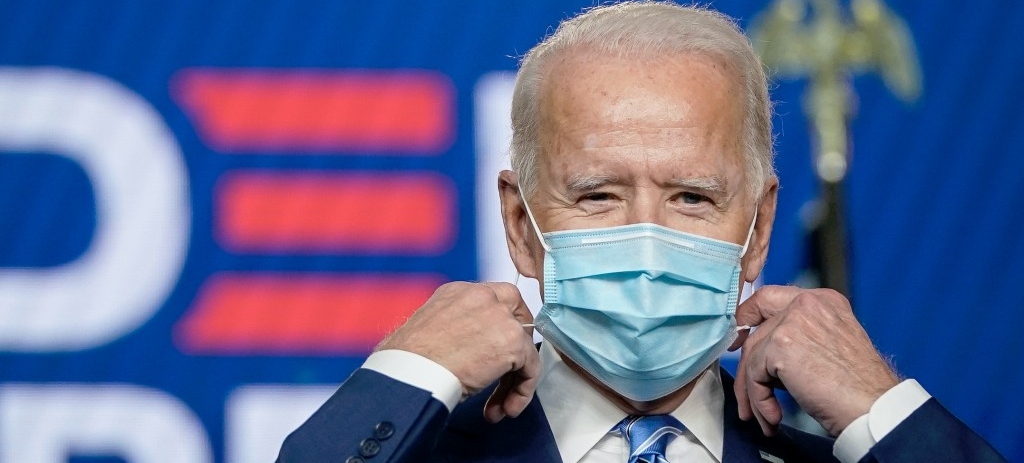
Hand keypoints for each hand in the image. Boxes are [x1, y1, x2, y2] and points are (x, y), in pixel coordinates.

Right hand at [375, 281, 539, 422]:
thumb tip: (471, 349)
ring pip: (523, 347)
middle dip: (517, 348)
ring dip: (513, 380)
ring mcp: (500, 317)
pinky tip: (507, 407)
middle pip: (516, 317)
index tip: (498, 350)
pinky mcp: (512, 341)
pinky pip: (530, 367)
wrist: (411, 372)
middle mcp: (483, 297)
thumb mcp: (431, 331)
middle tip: (508, 374)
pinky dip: (522, 390)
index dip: (502, 325)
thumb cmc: (409, 361)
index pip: (496, 299)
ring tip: (499, 406)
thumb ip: (458, 329)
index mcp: (459, 292)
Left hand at [730, 286, 898, 435]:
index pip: (769, 298)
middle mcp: (807, 304)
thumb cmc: (858, 388)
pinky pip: (754, 374)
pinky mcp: (781, 344)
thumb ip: (799, 337)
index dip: (747, 318)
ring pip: (753, 357)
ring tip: (764, 416)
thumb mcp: (829, 347)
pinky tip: (773, 416)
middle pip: (757, 333)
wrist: (873, 407)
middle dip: (749, 371)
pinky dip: (760, 400)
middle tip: (748, 399)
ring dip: (753, 392)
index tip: (737, 342)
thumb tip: (759, 354)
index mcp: (822, 301)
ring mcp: (793, 321)